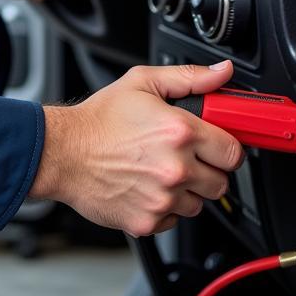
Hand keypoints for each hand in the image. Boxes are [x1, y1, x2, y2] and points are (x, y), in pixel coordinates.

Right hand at [30, 60, 244, 236]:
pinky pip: (174, 220)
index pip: (233, 151)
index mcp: (180, 131)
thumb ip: (190, 77)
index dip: (226, 147)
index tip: (216, 145)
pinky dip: (166, 208)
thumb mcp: (144, 82)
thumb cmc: (100, 119)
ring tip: (163, 170)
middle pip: (221, 182)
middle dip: (209, 169)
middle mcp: (176, 168)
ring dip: (188, 190)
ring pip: (199, 204)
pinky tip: (148, 186)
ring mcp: (162, 199)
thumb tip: (223, 72)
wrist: (63, 152)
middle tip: (188, 157)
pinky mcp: (148, 222)